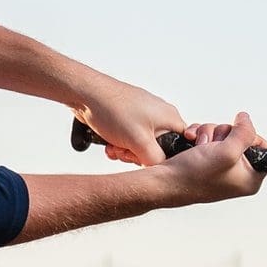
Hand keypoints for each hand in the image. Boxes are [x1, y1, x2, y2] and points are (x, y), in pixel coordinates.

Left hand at [71, 78, 190, 165]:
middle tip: (128, 150)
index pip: (179, 146)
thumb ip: (156, 161)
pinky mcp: (127, 119)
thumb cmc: (113, 109)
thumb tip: (160, 171)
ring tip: (115, 145)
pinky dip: (118, 145)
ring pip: (140, 146)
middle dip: (138, 155)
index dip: (164, 157)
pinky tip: (109, 144)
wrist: (86, 95)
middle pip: (158, 149)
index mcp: (169, 117)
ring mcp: (142, 117)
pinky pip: (128, 140)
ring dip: (125, 151)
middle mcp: (159, 116)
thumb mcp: (140, 142)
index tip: (149, 158)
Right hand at [154, 113, 266, 204]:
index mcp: (250, 179)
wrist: (163, 181)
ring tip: (199, 145)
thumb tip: (246, 119)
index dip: (250, 136)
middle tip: (213, 144)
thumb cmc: (193, 175)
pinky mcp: (207, 160)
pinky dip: (200, 135)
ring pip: (223, 135)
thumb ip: (244, 133)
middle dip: (224, 133)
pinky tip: (191, 142)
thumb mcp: (227, 151)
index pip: (264, 149)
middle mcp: (238, 174)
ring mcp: (222, 167)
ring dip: (209, 133)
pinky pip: (210, 138)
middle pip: (242, 137)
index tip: (235, 136)